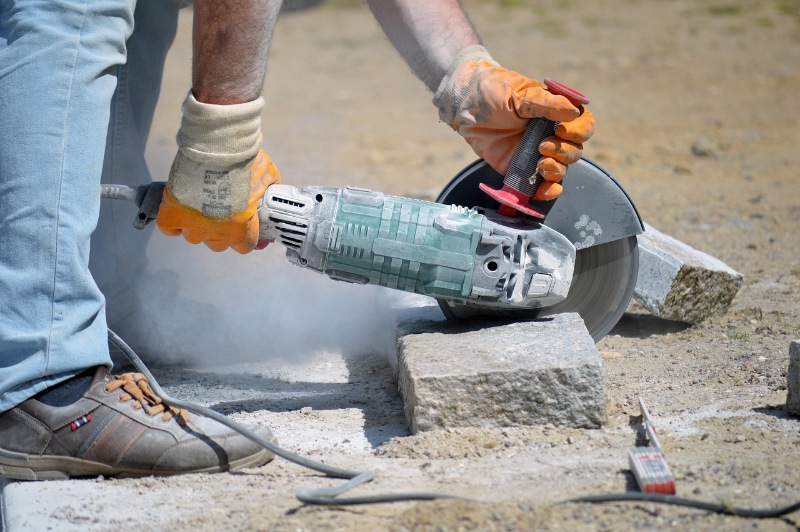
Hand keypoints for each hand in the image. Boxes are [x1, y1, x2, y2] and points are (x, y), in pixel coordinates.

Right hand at [156, 93, 280, 253]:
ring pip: (193, 236)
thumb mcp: (268, 179)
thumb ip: (267, 196)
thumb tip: (269, 201)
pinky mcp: (171, 215)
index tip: (244, 224)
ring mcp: (193, 227)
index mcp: (241, 230)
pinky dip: (173, 221)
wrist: (217, 145)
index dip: (244, 235)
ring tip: (199, 202)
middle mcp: (217, 234)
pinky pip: (169, 228)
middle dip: (221, 229)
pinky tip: (178, 209)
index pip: (244, 246)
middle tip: (221, 208)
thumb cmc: (246, 160)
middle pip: (218, 244)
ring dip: (196, 224)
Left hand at [433, 45, 594, 199]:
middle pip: (576, 150)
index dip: (579, 131)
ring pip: (562, 168)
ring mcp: (538, 152)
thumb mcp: (520, 94)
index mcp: (557, 112)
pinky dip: (548, 191)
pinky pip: (542, 184)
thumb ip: (546, 103)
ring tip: (540, 163)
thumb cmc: (494, 91)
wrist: (466, 105)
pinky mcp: (522, 168)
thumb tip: (574, 111)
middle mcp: (552, 133)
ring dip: (557, 170)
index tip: (562, 130)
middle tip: (542, 146)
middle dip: (564, 152)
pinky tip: (543, 190)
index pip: (584, 124)